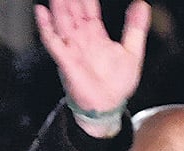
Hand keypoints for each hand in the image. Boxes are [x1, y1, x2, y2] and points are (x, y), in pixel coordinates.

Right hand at [35, 0, 149, 115]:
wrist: (108, 106)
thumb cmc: (117, 84)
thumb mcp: (133, 52)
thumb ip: (135, 28)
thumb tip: (142, 4)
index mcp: (96, 36)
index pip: (89, 10)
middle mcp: (82, 40)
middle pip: (72, 11)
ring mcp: (72, 48)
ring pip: (62, 21)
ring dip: (58, 6)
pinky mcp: (66, 60)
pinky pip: (53, 41)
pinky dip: (46, 27)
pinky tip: (41, 12)